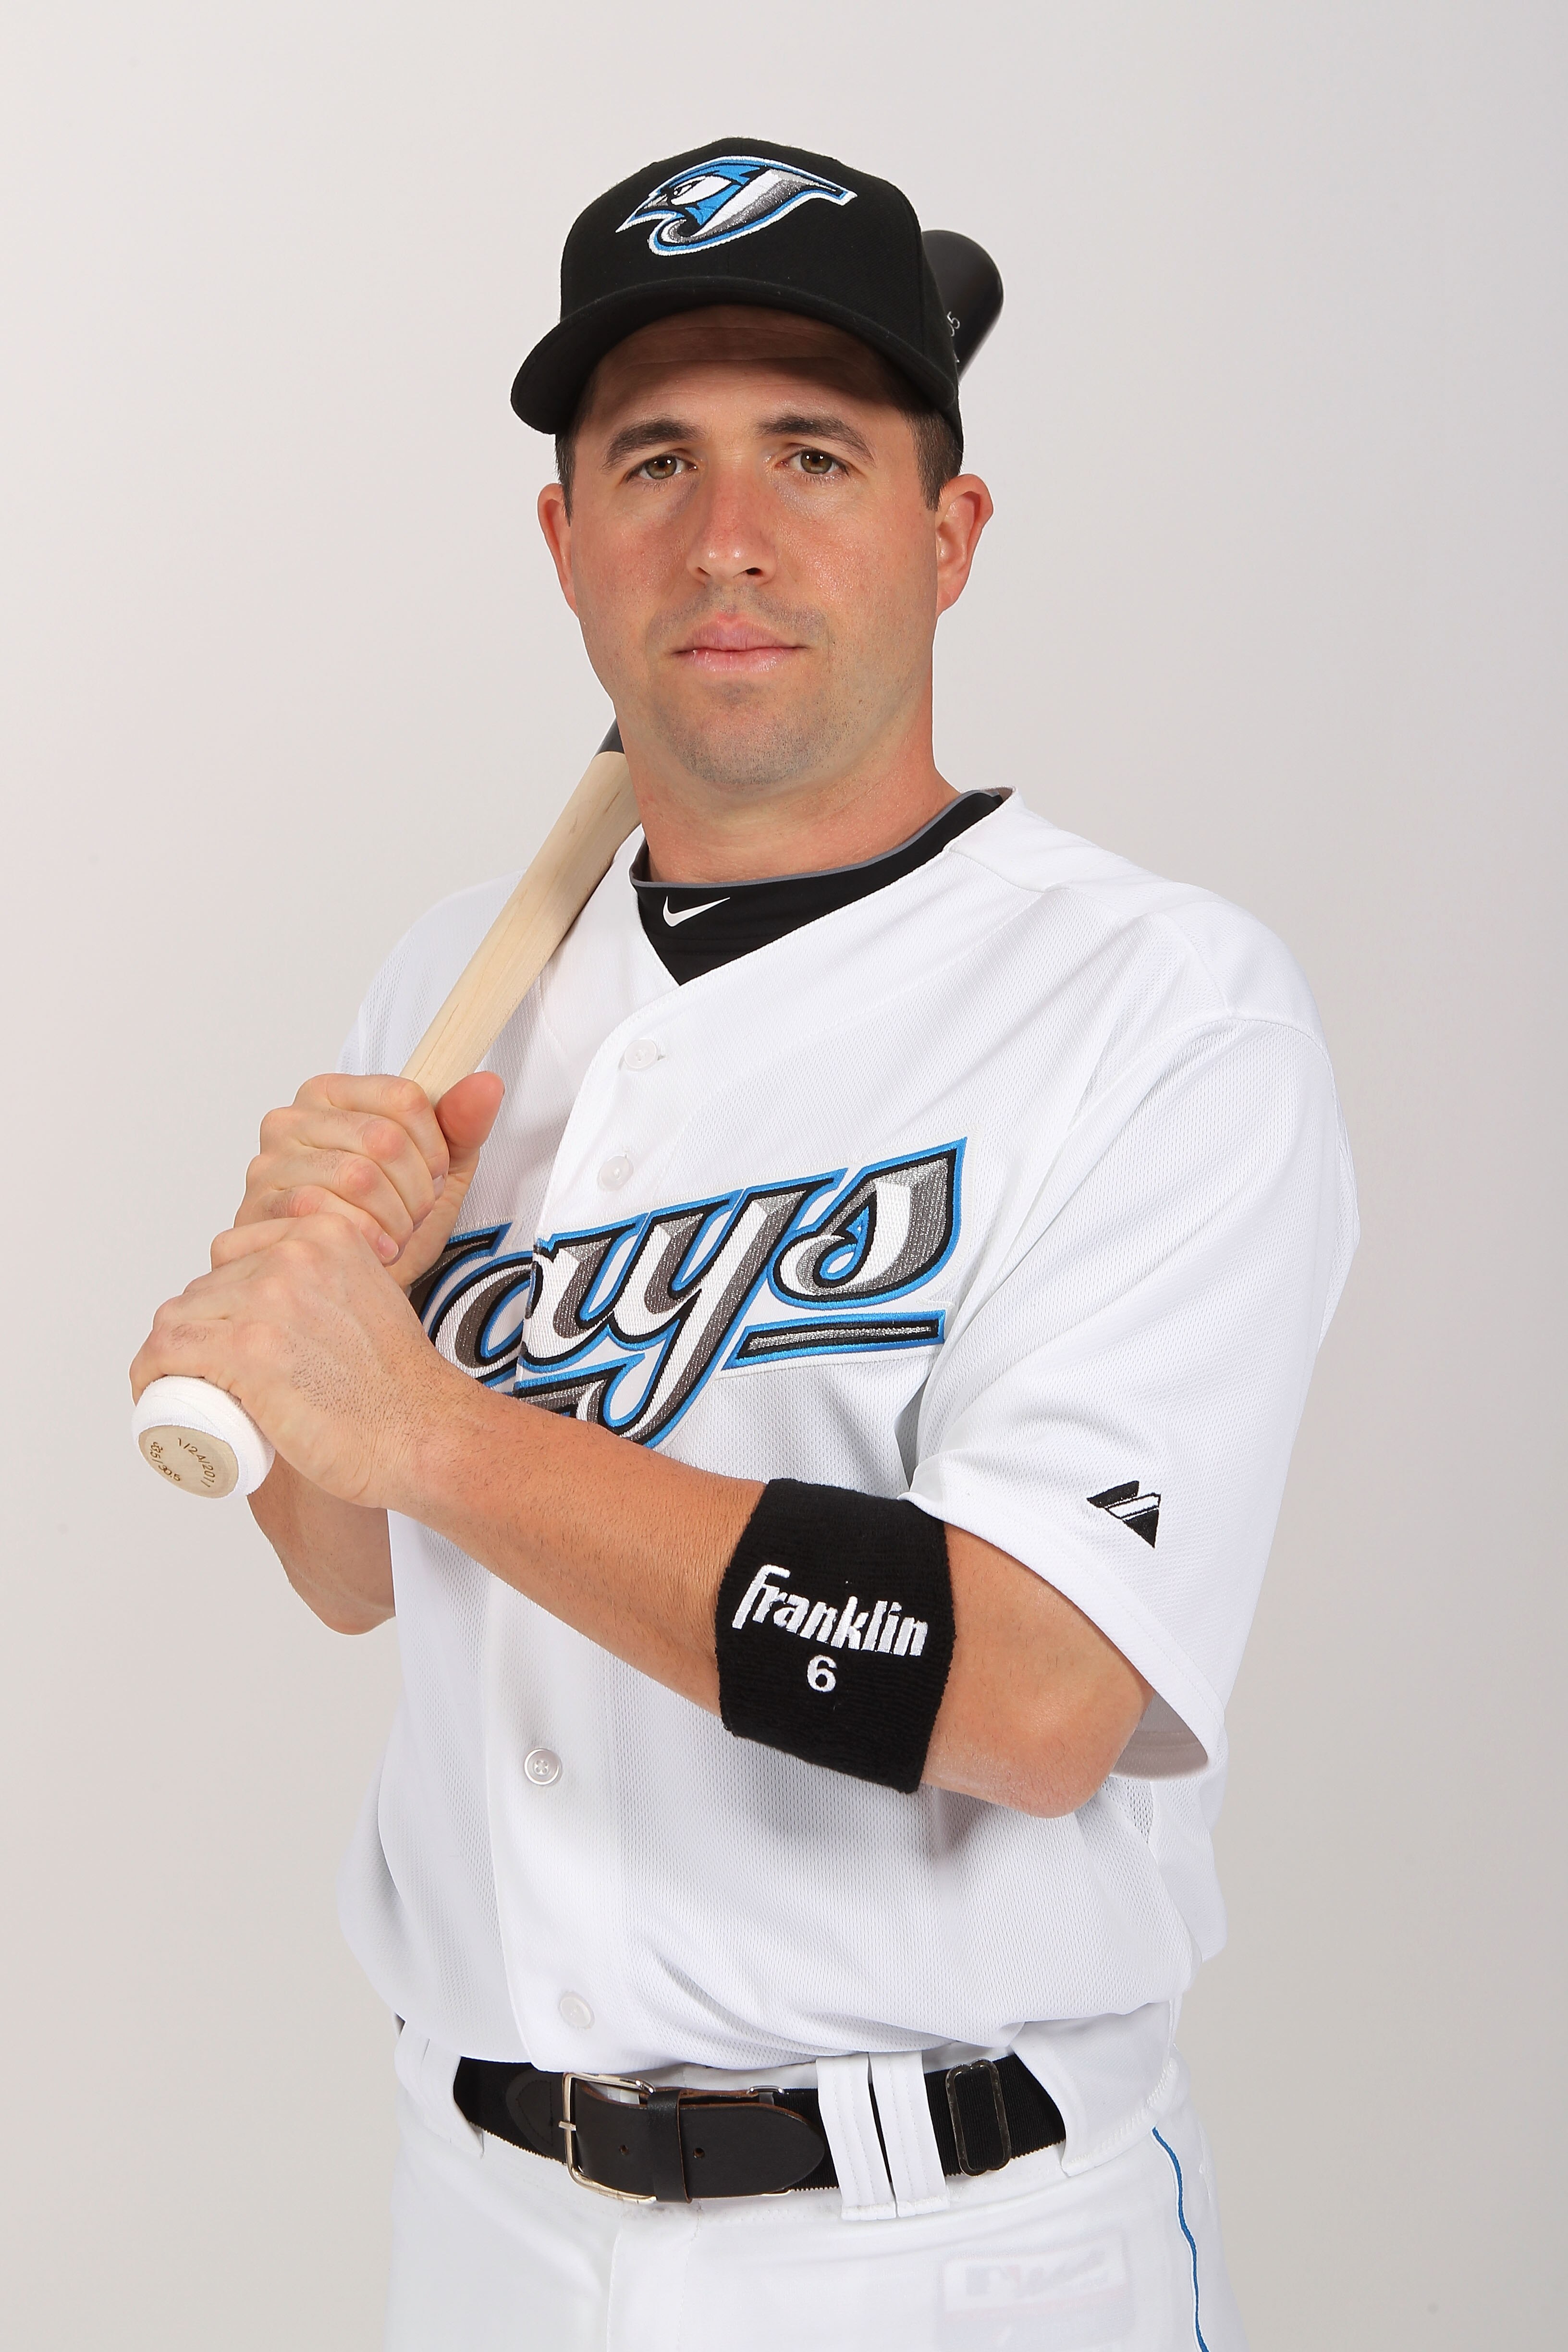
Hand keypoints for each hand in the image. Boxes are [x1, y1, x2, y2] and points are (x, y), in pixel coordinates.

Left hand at [130, 1213, 478, 1505]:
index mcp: (327, 1234)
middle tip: (208, 1377)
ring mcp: (269, 1300)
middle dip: (195, 1331)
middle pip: (204, 1287)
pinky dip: (148, 1371)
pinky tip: (152, 1388)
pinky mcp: (247, 1350)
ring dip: (168, 1354)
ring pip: (178, 1318)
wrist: (423, 1433)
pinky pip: (166, 1352)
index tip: (222, 1335)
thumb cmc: (401, 1388)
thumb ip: (343, 1285)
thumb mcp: (375, 1300)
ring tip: (183, 1388)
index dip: (218, 1297)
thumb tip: (303, 1306)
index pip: (234, 1251)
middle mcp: (295, 1254)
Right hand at [236, 1070, 504, 1289]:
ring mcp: (270, 1163)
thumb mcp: (439, 1169)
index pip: (404, 1096)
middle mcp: (292, 1119)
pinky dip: (369, 1239)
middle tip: (415, 1213)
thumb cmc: (390, 1222)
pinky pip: (329, 1214)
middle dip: (416, 1188)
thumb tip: (486, 1084)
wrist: (355, 1287)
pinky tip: (377, 1251)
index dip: (434, 1146)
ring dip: (395, 1217)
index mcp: (332, 1094)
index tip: (433, 1174)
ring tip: (397, 1233)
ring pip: (359, 1177)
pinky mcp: (261, 1210)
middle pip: (384, 1138)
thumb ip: (462, 1123)